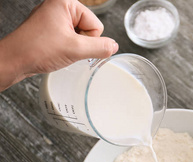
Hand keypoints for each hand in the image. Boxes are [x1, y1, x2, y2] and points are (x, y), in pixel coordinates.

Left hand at [0, 0, 117, 90]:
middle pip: (89, 29)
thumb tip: (114, 46)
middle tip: (63, 47)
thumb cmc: (37, 49)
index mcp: (65, 3)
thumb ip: (101, 47)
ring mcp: (54, 17)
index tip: (71, 43)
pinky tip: (55, 51)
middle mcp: (59, 7)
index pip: (96, 25)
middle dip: (80, 43)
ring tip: (57, 49)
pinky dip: (66, 48)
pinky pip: (70, 39)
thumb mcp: (76, 49)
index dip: (88, 40)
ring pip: (80, 36)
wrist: (14, 61)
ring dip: (73, 47)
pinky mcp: (50, 28)